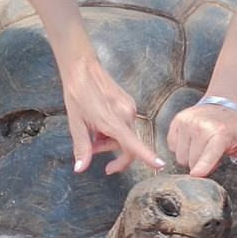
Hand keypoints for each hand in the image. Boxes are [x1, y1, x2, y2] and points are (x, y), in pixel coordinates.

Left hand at [61, 56, 163, 174]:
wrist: (82, 68)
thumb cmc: (78, 94)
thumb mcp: (76, 124)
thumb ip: (82, 148)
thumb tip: (80, 169)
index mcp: (114, 121)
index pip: (134, 145)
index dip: (148, 157)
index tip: (160, 165)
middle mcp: (127, 114)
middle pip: (127, 145)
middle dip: (110, 151)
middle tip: (92, 148)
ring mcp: (130, 108)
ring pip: (126, 134)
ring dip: (110, 140)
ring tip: (92, 134)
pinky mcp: (129, 103)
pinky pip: (125, 123)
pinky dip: (114, 129)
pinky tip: (100, 123)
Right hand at [167, 102, 236, 176]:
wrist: (223, 104)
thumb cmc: (234, 128)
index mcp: (220, 133)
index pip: (210, 153)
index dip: (204, 165)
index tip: (197, 175)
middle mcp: (201, 126)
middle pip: (192, 162)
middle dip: (200, 165)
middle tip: (212, 155)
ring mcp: (187, 123)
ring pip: (180, 156)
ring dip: (190, 157)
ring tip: (202, 148)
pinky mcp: (177, 121)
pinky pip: (171, 147)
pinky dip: (180, 148)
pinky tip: (192, 142)